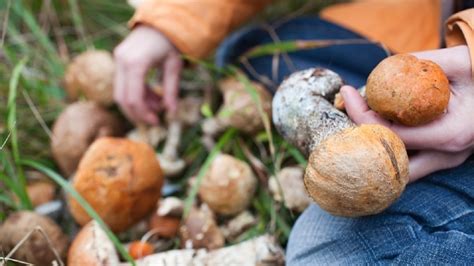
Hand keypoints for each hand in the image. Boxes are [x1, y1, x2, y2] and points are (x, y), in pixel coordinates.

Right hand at [114, 25, 182, 124]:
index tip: (156, 122)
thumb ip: (171, 91)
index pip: (133, 98)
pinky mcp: (118, 61)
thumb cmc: (169, 44)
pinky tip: (152, 96)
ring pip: (121, 93)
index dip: (143, 114)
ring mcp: (118, 60)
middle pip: (122, 98)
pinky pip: (124, 84)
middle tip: (154, 120)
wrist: (159, 24)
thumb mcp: (174, 68)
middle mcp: (122, 62)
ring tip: (158, 105)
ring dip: (139, 103)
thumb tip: (172, 113)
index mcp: (136, 63)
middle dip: (137, 113)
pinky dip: (137, 93)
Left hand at [341, 45, 473, 181]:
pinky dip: (388, 147)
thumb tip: (381, 70)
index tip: (348, 93)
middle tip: (346, 113)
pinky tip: (375, 125)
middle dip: (362, 140)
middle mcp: (447, 155)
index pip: (391, 134)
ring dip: (374, 148)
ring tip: (358, 120)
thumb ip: (421, 62)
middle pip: (389, 162)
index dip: (362, 115)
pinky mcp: (443, 158)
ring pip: (398, 170)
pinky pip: (408, 161)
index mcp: (450, 134)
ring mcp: (446, 160)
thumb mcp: (458, 61)